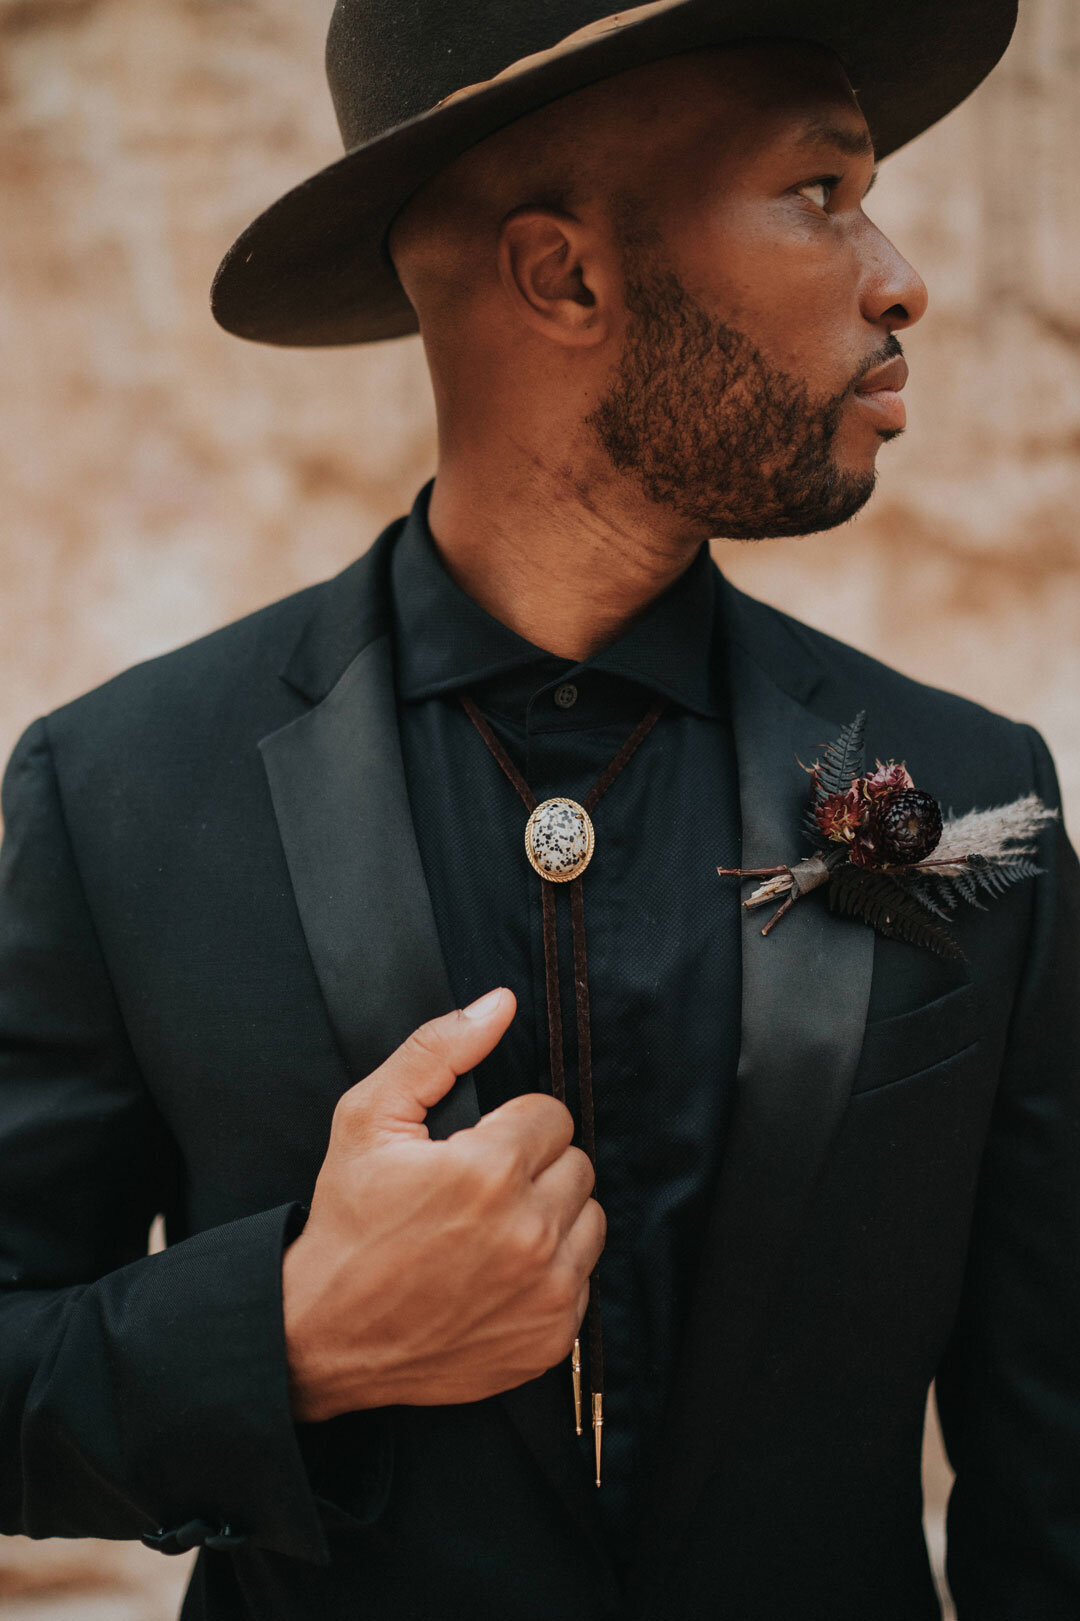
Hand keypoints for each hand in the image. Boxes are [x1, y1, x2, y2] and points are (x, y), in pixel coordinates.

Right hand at [281, 987, 604, 1421]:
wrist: (325, 1337)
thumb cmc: (348, 1223)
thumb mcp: (368, 1119)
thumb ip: (437, 1050)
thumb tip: (499, 1004)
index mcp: (489, 1171)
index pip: (552, 1115)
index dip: (509, 1127)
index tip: (472, 1151)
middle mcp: (529, 1233)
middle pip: (577, 1164)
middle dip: (532, 1167)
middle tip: (478, 1191)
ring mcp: (546, 1291)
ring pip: (589, 1219)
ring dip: (551, 1217)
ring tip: (491, 1230)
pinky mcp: (551, 1336)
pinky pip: (583, 1278)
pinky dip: (550, 1272)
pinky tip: (497, 1275)